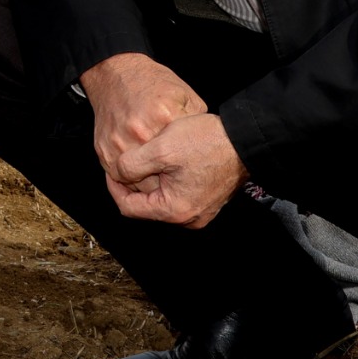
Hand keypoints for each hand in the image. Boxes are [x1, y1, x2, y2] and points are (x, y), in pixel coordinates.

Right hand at [78, 52, 204, 173]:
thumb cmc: (152, 84)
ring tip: (153, 168)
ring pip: (135, 180)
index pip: (181, 160)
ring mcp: (119, 142)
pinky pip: (117, 173)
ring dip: (145, 180)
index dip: (185, 170)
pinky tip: (137, 161)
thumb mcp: (185, 97)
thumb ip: (197, 122)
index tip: (185, 168)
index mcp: (165, 118)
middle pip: (158, 177)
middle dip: (165, 179)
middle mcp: (140, 133)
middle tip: (170, 173)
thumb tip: (207, 146)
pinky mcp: (103, 148)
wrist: (115, 74)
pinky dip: (128, 172)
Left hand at [106, 112, 246, 226]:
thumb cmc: (207, 142)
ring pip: (162, 200)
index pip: (129, 208)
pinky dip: (167, 181)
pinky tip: (167, 162)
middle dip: (134, 184)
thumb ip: (132, 164)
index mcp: (174, 210)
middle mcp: (189, 218)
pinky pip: (178, 195)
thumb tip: (117, 174)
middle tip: (129, 161)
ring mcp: (200, 211)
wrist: (245, 140)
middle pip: (145, 206)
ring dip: (151, 181)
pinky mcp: (208, 201)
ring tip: (148, 158)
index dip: (114, 187)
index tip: (112, 168)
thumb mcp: (161, 148)